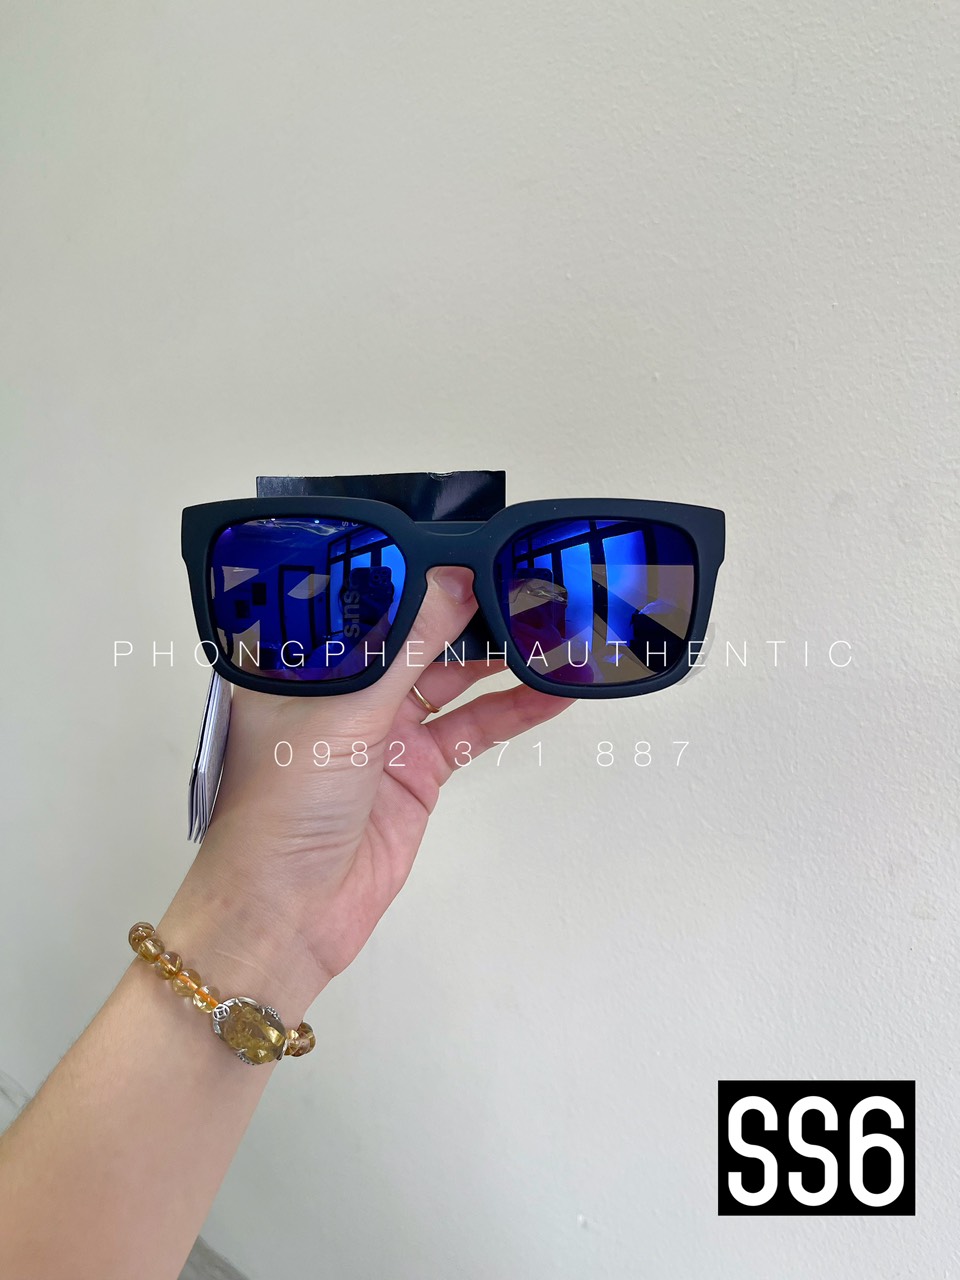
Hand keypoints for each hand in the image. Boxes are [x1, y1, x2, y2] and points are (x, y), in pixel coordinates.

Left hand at [175, 566, 575, 1007]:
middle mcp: (344, 686)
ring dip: (500, 657)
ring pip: (453, 678)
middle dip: (469, 609)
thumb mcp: (345, 711)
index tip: (472, 544)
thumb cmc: (282, 807)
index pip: (366, 596)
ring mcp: (383, 728)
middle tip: (525, 581)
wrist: (290, 913)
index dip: (418, 568)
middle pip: (417, 633)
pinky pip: (472, 728)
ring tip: (554, 628)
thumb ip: (404, 646)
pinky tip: (552, 693)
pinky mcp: (417, 770)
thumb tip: (452, 580)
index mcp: (305, 658)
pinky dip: (511, 711)